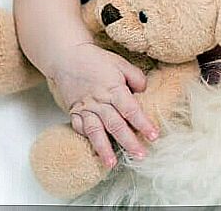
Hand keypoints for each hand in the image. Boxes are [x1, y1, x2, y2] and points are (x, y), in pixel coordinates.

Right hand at [48, 42, 158, 167]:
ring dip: (104, 148)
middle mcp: (99, 101)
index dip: (143, 123)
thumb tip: (145, 92)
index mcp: (113, 89)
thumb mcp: (121, 64)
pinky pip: (80, 128)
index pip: (131, 110)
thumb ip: (136, 78)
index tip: (153, 136)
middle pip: (115, 124)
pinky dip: (87, 140)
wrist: (67, 57)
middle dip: (128, 142)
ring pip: (96, 131)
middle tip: (140, 155)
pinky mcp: (74, 112)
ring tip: (112, 163)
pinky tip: (94, 152)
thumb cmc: (96, 60)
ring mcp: (85, 108)